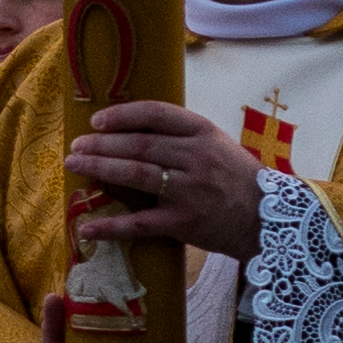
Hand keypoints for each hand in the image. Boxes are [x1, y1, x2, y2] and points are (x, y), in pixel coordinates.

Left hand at [63, 99, 263, 260]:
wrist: (268, 219)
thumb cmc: (236, 178)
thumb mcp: (216, 144)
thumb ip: (181, 135)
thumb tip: (131, 128)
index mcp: (203, 133)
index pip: (156, 114)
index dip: (122, 115)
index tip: (97, 121)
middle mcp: (196, 158)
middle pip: (139, 144)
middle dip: (102, 143)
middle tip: (75, 145)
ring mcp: (189, 191)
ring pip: (135, 175)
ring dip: (100, 168)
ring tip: (74, 165)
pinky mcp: (183, 223)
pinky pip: (140, 224)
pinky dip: (111, 226)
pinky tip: (88, 228)